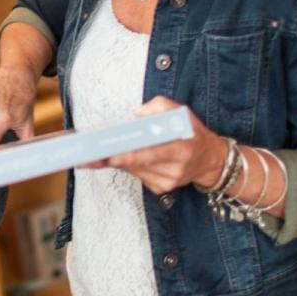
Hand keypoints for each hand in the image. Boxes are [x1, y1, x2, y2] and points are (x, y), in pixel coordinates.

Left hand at [79, 96, 226, 194]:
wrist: (210, 160)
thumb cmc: (191, 131)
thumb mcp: (180, 111)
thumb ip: (158, 106)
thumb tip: (136, 114)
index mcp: (181, 148)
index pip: (149, 154)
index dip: (126, 155)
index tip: (107, 154)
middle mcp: (175, 169)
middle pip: (135, 165)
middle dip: (109, 158)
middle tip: (86, 155)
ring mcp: (167, 182)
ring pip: (132, 170)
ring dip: (115, 161)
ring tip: (94, 153)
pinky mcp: (160, 189)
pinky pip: (136, 176)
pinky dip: (127, 165)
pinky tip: (121, 158)